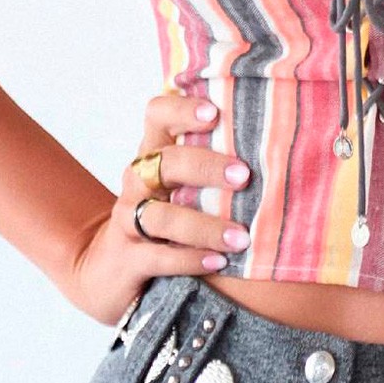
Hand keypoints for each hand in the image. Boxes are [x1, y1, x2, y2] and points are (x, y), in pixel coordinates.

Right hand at [52, 91, 252, 325]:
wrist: (108, 271)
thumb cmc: (162, 225)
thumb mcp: (178, 190)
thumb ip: (209, 170)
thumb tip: (275, 155)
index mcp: (151, 156)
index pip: (157, 116)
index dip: (182, 110)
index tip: (215, 113)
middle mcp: (137, 183)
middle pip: (166, 162)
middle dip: (205, 167)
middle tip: (243, 176)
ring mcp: (129, 221)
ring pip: (161, 216)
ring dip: (204, 225)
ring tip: (241, 237)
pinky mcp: (129, 259)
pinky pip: (160, 258)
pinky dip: (191, 259)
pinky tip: (219, 262)